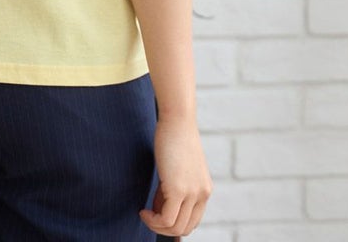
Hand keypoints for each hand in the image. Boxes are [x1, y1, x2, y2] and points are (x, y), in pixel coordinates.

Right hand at [140, 117, 211, 236]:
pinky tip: (143, 210)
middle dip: (164, 227)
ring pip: (176, 228)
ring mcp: (193, 193)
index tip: (155, 209)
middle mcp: (202, 194)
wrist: (177, 119)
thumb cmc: (173, 137)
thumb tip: (160, 206)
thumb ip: (173, 186)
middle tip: (148, 214)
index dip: (173, 222)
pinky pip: (167, 219)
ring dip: (157, 226)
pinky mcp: (179, 190)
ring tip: (145, 213)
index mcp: (204, 190)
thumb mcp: (177, 167)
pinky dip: (153, 220)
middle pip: (185, 228)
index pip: (192, 221)